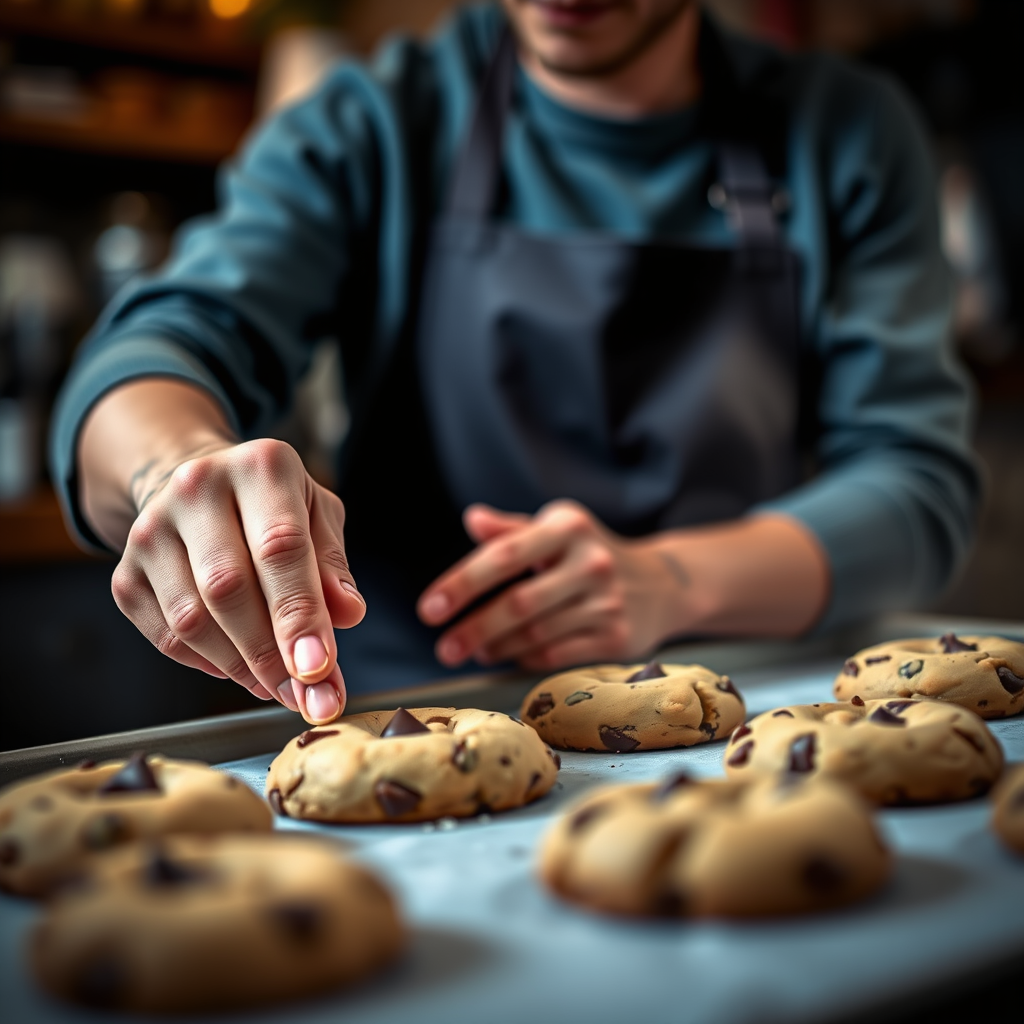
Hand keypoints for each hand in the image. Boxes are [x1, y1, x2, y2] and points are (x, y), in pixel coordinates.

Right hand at [108, 436, 363, 723]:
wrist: (205, 489)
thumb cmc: (276, 509)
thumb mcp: (319, 518)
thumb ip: (334, 566)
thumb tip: (348, 615)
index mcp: (260, 466)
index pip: (281, 548)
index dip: (300, 615)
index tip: (319, 668)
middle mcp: (198, 487)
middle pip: (229, 588)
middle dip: (271, 653)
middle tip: (305, 695)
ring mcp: (151, 529)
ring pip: (192, 620)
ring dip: (240, 667)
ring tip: (279, 686)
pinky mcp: (126, 572)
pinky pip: (167, 637)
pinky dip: (207, 665)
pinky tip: (240, 668)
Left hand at [416, 501, 678, 671]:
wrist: (663, 584)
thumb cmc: (589, 554)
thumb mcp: (556, 530)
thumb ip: (512, 530)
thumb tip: (472, 518)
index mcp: (567, 527)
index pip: (505, 555)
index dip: (462, 583)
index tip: (429, 609)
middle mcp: (590, 562)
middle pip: (518, 604)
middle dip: (474, 629)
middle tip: (443, 649)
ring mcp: (607, 602)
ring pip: (535, 634)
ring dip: (495, 647)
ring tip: (473, 650)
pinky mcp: (618, 637)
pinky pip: (557, 655)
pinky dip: (525, 658)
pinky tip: (507, 655)